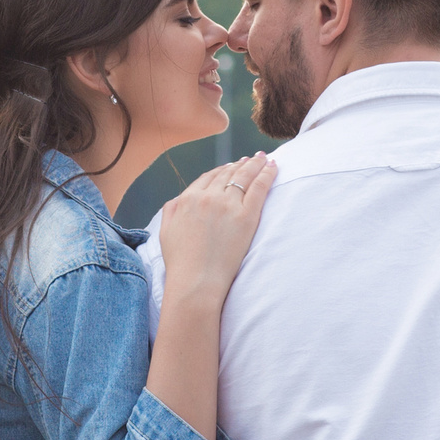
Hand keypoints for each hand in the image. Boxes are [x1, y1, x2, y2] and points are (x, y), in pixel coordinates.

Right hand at [156, 154, 276, 300]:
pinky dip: (267, 174)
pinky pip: (259, 187)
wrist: (196, 281)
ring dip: (255, 164)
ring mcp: (227, 205)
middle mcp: (207, 197)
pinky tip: (274, 167)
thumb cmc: (181, 263)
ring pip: (244, 176)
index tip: (231, 167)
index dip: (222, 170)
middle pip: (228, 173)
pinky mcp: (246, 216)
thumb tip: (178, 199)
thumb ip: (171, 210)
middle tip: (251, 158)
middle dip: (240, 164)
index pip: (209, 177)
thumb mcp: (166, 232)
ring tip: (264, 158)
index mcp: (187, 199)